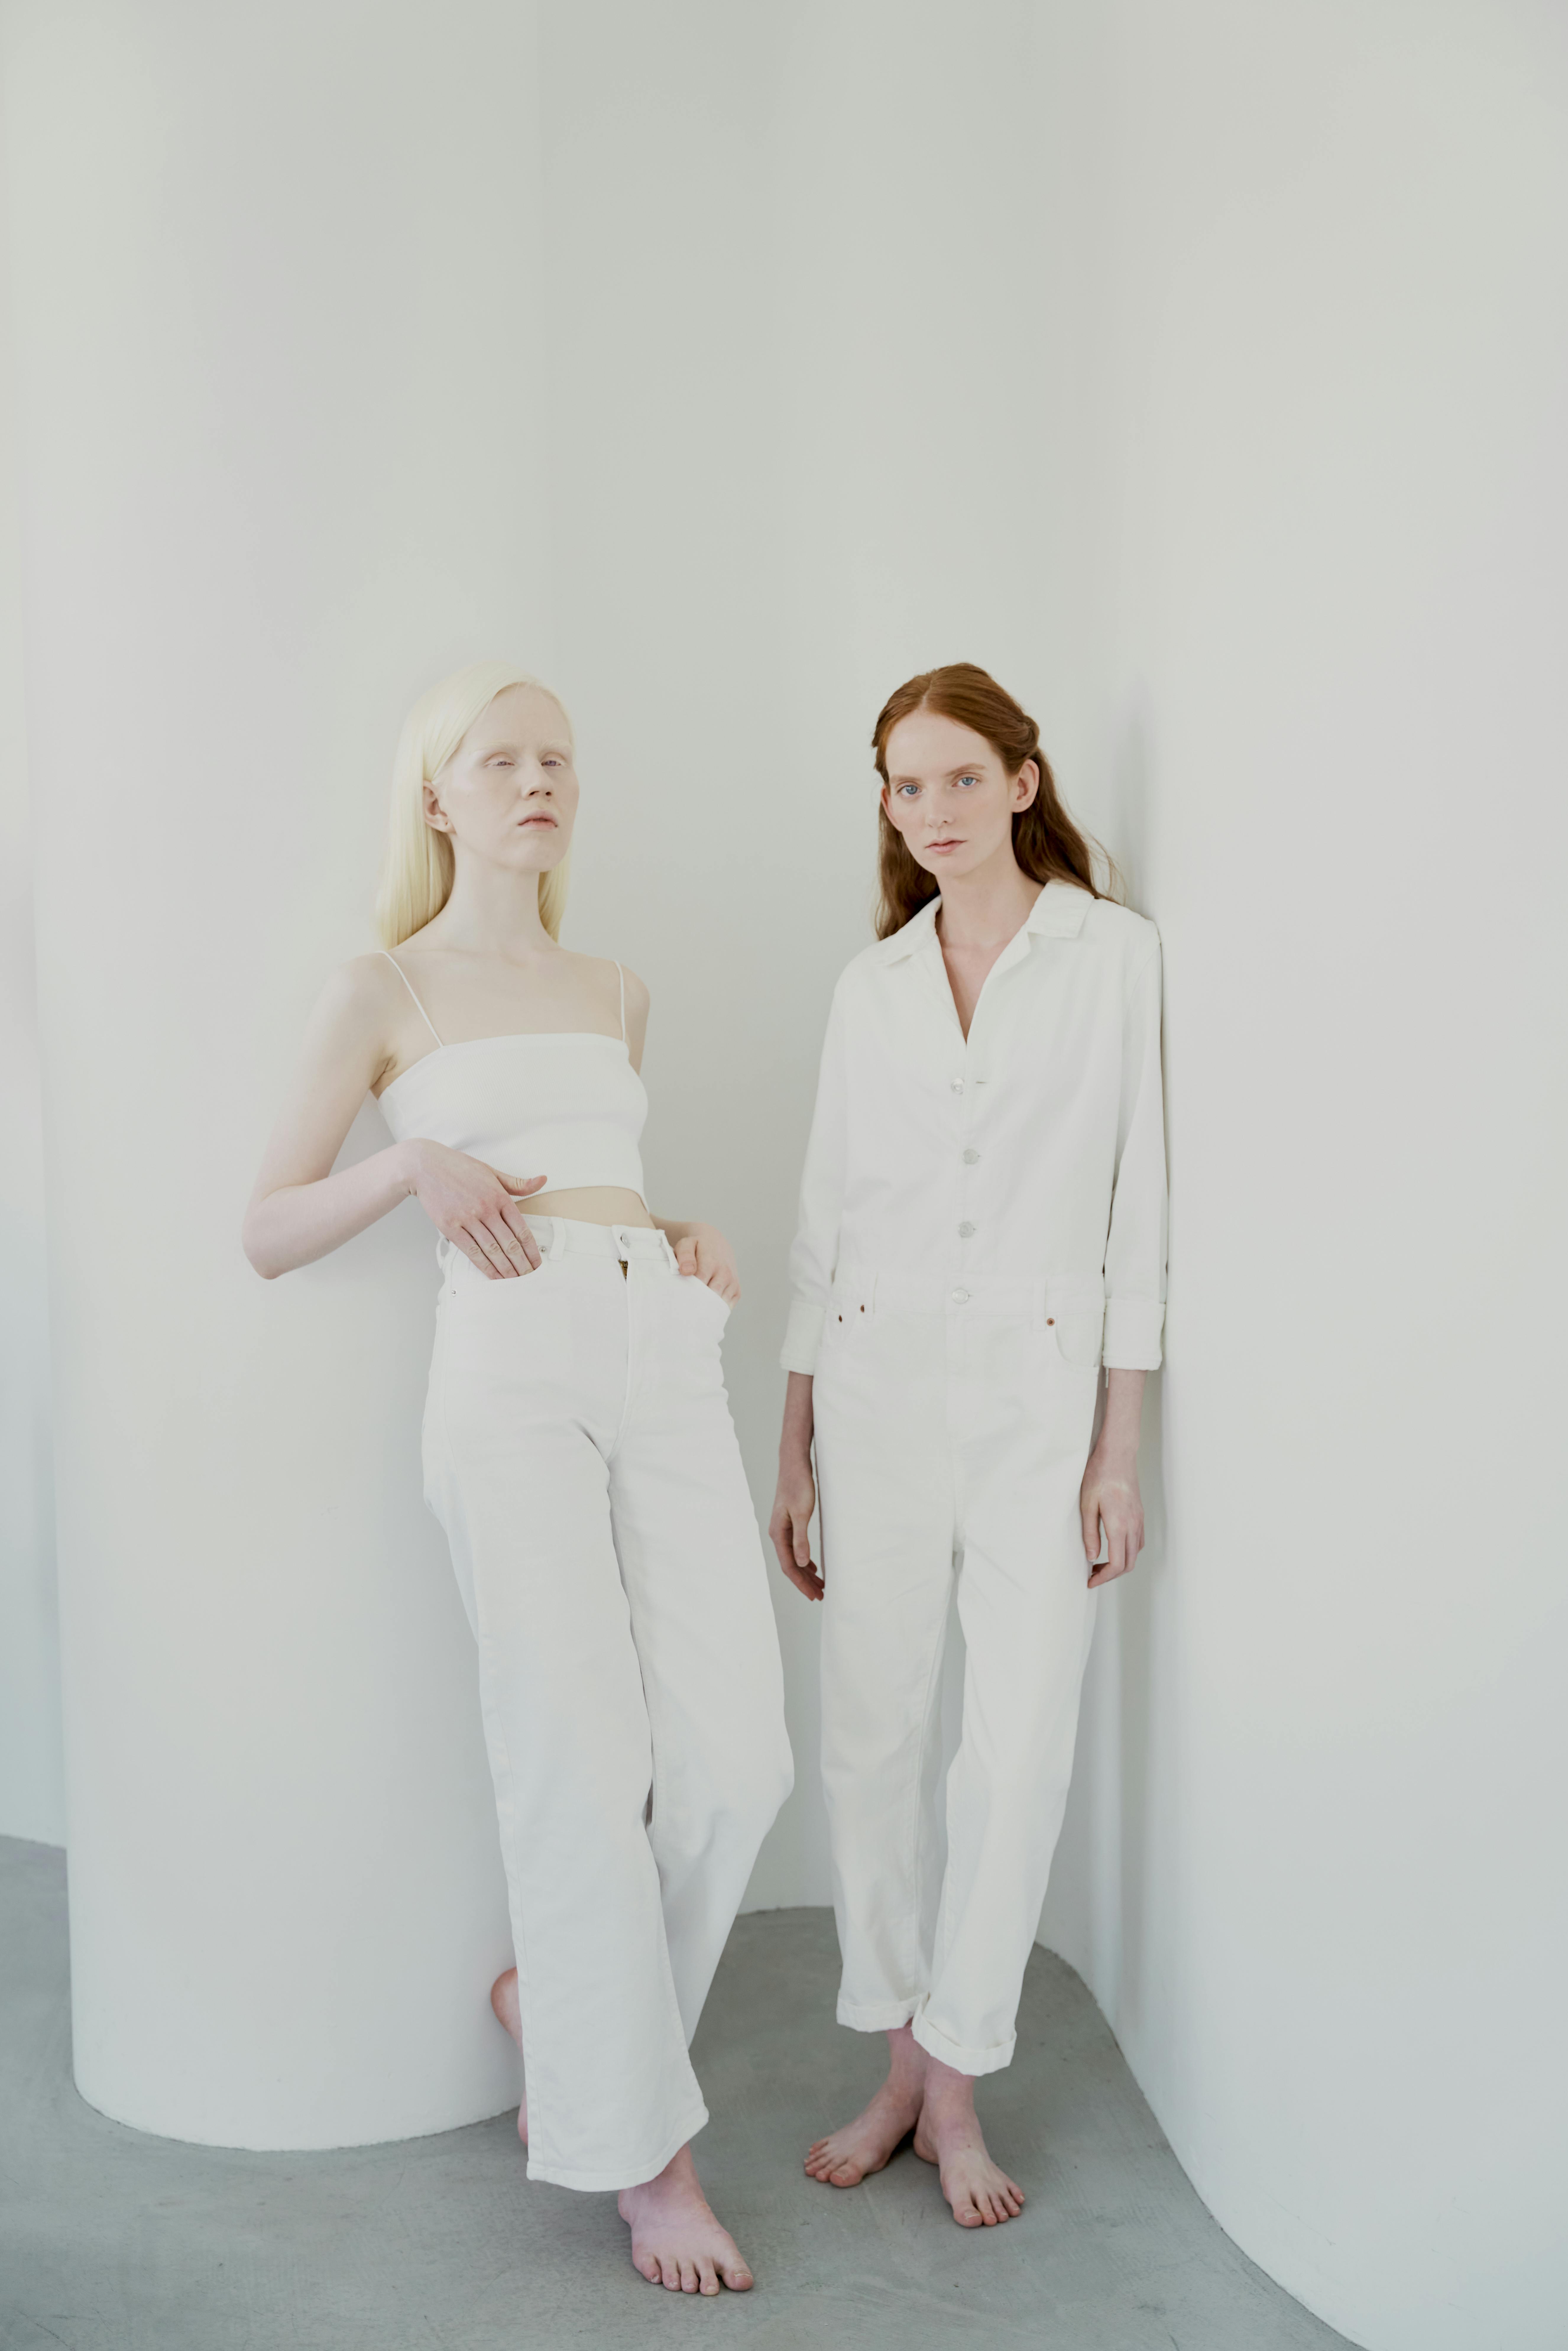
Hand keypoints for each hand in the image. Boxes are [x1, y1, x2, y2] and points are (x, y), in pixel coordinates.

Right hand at [402, 1140, 547, 1278]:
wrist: (426, 1167)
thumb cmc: (460, 1169)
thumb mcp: (492, 1172)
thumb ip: (518, 1183)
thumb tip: (543, 1180)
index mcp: (499, 1196)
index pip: (521, 1228)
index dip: (531, 1249)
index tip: (537, 1263)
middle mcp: (486, 1208)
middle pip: (509, 1243)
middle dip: (521, 1264)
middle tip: (529, 1278)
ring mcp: (467, 1219)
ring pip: (492, 1250)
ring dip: (506, 1269)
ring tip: (515, 1281)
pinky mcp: (450, 1227)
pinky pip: (471, 1251)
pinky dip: (484, 1266)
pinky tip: (494, 1276)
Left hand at [673, 1222, 740, 1304]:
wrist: (716, 1243)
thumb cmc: (697, 1247)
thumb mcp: (687, 1244)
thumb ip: (684, 1256)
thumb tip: (687, 1271)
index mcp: (711, 1262)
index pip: (699, 1286)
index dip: (688, 1294)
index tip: (680, 1298)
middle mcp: (725, 1273)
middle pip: (710, 1298)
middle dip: (698, 1304)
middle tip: (686, 1307)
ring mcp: (732, 1283)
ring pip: (719, 1305)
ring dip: (707, 1308)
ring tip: (696, 1307)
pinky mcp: (737, 1291)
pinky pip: (726, 1307)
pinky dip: (717, 1309)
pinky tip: (707, 1304)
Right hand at [769, 1453, 822, 1600]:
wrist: (794, 1464)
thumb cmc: (798, 1485)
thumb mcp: (802, 1513)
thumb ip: (801, 1539)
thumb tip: (802, 1563)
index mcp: (778, 1533)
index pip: (789, 1566)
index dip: (801, 1583)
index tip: (814, 1595)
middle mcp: (778, 1534)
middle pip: (791, 1565)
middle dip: (805, 1582)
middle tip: (820, 1595)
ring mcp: (783, 1528)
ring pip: (794, 1557)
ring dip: (806, 1573)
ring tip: (819, 1585)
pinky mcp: (790, 1522)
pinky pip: (796, 1548)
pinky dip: (805, 1560)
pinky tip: (813, 1566)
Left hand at [1080, 1447, 1144, 1588]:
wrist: (1117, 1454)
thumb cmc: (1098, 1475)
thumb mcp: (1087, 1505)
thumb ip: (1090, 1534)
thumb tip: (1092, 1557)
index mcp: (1119, 1525)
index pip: (1117, 1563)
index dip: (1104, 1578)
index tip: (1090, 1581)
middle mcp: (1133, 1525)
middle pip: (1129, 1563)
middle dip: (1111, 1574)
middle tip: (1092, 1575)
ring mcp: (1139, 1519)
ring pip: (1136, 1553)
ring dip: (1120, 1563)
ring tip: (1100, 1563)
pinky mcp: (1140, 1514)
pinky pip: (1138, 1541)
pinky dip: (1128, 1551)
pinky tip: (1113, 1546)